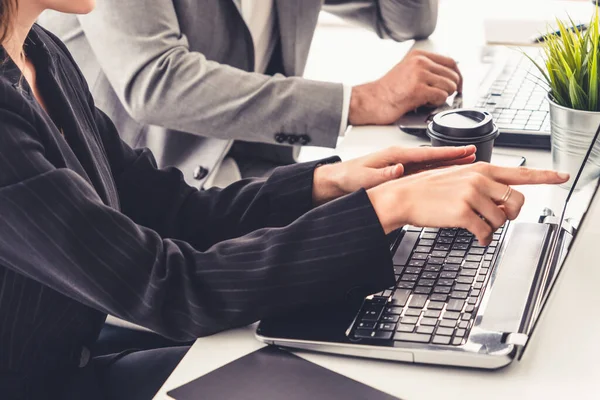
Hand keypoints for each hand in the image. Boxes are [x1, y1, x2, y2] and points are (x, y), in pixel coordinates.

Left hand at [312, 145, 475, 205]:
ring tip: (469, 163)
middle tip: (476, 153)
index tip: (466, 151)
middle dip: (455, 155)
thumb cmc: (347, 177)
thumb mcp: (363, 177)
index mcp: (395, 155)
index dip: (448, 153)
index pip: (427, 153)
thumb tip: (399, 169)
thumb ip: (382, 173)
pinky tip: (448, 177)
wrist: (334, 182)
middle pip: (434, 157)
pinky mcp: (398, 174)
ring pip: (431, 165)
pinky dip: (438, 173)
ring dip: (449, 164)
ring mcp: (401, 166)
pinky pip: (423, 173)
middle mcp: (400, 158)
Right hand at [349, 49, 461, 125]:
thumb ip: (425, 70)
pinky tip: (424, 104)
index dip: (457, 76)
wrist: (370, 101)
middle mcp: (420, 62)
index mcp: (418, 56)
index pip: (450, 62)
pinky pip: (441, 97)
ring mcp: (420, 75)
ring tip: (427, 100)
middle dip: (449, 89)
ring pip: (449, 86)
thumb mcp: (407, 71)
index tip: (457, 86)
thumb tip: (446, 78)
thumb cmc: (386, 91)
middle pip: (453, 75)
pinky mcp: (418, 89)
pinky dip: (436, 104)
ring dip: (442, 97)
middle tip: (438, 97)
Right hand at [367, 163, 569, 244]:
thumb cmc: (427, 189)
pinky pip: (486, 232)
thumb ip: (482, 184)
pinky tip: (476, 236)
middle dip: (510, 214)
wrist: (403, 196)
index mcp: (480, 169)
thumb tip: (501, 200)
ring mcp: (471, 196)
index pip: (520, 173)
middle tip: (498, 218)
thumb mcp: (457, 177)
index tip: (562, 177)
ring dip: (493, 228)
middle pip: (516, 201)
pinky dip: (484, 239)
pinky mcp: (462, 213)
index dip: (545, 176)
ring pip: (501, 220)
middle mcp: (478, 180)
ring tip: (478, 226)